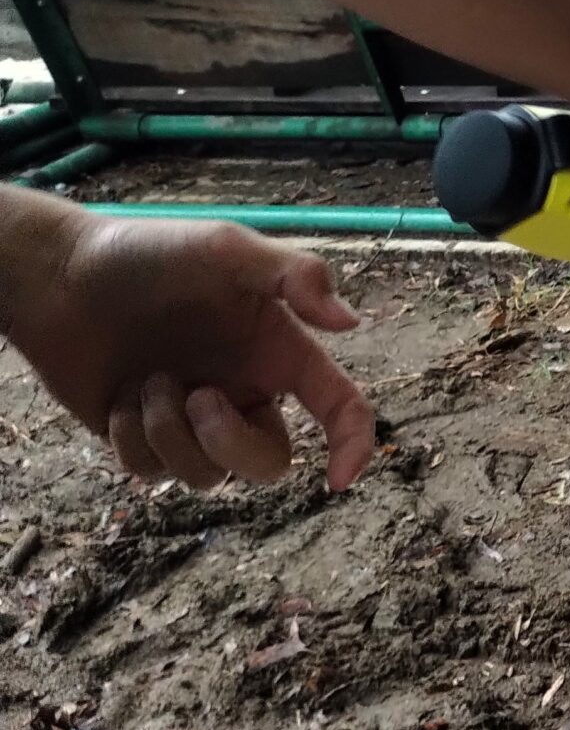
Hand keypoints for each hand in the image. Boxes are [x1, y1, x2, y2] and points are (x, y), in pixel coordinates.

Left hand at [3, 202, 374, 489]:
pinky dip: (132, 438)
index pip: (339, 407)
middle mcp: (241, 391)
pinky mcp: (142, 438)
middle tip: (197, 399)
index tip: (336, 481)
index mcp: (276, 353)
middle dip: (231, 443)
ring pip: (206, 475)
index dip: (352, 446)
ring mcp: (191, 420)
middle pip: (269, 463)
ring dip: (170, 432)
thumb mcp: (225, 248)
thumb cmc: (146, 253)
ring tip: (145, 382)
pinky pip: (152, 472)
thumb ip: (294, 275)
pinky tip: (118, 398)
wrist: (57, 276)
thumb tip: (349, 322)